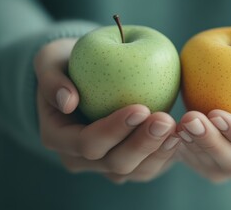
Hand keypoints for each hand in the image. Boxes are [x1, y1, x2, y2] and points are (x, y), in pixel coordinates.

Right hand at [34, 38, 180, 183]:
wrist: (82, 75)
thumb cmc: (67, 64)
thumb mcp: (50, 61)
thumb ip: (51, 79)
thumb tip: (67, 101)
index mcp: (59, 137)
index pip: (87, 143)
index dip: (114, 130)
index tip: (140, 108)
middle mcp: (80, 157)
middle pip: (115, 162)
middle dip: (142, 143)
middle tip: (165, 120)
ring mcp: (105, 162)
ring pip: (135, 170)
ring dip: (158, 151)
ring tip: (177, 129)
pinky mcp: (128, 159)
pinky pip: (148, 165)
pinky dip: (165, 153)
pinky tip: (180, 134)